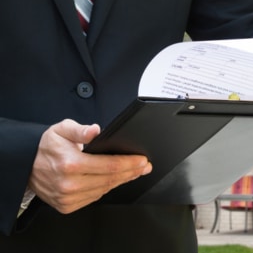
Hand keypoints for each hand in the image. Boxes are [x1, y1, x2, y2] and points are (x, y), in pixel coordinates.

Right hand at [28, 119, 151, 213]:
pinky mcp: (66, 205)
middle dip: (132, 172)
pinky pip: (94, 198)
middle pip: (111, 179)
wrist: (25, 165)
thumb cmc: (46, 147)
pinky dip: (106, 188)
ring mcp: (68, 197)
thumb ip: (80, 129)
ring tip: (134, 172)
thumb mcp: (61, 130)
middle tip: (144, 166)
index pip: (110, 166)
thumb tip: (95, 130)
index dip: (130, 164)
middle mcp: (69, 184)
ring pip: (104, 190)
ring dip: (122, 181)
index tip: (142, 160)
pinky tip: (115, 181)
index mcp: (71, 164)